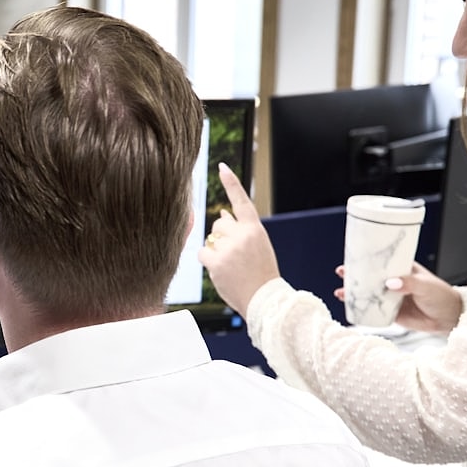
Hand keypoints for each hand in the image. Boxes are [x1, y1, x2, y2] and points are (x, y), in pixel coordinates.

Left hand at [197, 163, 280, 319]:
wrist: (264, 299)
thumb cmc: (261, 272)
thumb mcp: (258, 245)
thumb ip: (241, 229)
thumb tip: (221, 214)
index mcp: (255, 229)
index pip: (241, 201)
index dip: (231, 183)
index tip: (222, 167)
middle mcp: (242, 235)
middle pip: (219, 224)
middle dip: (222, 236)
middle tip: (235, 254)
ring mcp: (228, 248)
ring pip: (210, 238)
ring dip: (216, 249)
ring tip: (231, 264)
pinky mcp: (216, 262)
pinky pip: (202, 252)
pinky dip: (208, 260)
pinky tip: (220, 269)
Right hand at [334, 262, 462, 333]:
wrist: (448, 318)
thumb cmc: (441, 296)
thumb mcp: (426, 285)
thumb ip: (409, 283)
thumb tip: (391, 283)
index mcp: (402, 269)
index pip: (381, 261)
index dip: (367, 259)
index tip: (353, 256)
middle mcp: (393, 281)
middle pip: (370, 276)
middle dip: (354, 274)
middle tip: (341, 271)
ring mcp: (390, 296)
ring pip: (368, 293)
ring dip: (353, 292)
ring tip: (340, 292)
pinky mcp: (390, 312)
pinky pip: (372, 310)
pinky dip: (360, 309)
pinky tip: (349, 307)